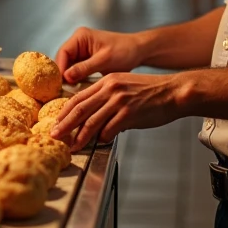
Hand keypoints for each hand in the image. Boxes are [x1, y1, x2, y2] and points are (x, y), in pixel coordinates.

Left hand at [52, 72, 182, 150]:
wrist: (173, 92)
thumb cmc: (151, 92)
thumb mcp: (124, 86)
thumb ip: (107, 98)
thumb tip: (93, 117)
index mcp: (107, 81)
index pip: (78, 96)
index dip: (64, 111)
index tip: (56, 122)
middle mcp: (110, 89)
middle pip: (79, 108)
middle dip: (64, 124)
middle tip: (54, 135)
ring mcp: (119, 101)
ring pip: (91, 121)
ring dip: (80, 137)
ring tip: (73, 146)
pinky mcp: (129, 113)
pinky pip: (109, 129)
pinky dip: (102, 138)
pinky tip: (100, 142)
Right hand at [55, 26, 142, 84]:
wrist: (138, 51)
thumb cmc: (124, 51)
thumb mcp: (104, 60)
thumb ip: (84, 68)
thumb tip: (66, 77)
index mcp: (81, 37)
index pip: (63, 53)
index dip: (60, 69)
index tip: (61, 84)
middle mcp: (78, 43)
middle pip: (63, 60)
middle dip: (62, 76)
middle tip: (63, 92)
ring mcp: (81, 52)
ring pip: (68, 67)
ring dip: (68, 79)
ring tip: (69, 93)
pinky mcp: (85, 61)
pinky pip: (75, 71)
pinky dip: (76, 80)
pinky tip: (77, 90)